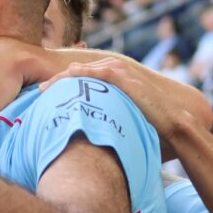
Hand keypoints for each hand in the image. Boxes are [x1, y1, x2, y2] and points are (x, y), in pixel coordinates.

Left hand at [41, 57, 189, 137]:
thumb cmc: (151, 126)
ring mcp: (121, 72)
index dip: (64, 85)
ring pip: (83, 71)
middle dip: (58, 80)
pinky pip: (96, 73)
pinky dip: (79, 75)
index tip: (46, 96)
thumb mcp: (124, 119)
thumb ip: (108, 120)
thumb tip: (92, 141)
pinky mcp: (124, 78)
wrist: (174, 124)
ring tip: (44, 89)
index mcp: (115, 79)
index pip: (83, 78)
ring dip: (62, 78)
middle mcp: (117, 71)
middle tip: (38, 91)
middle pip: (79, 73)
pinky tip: (64, 80)